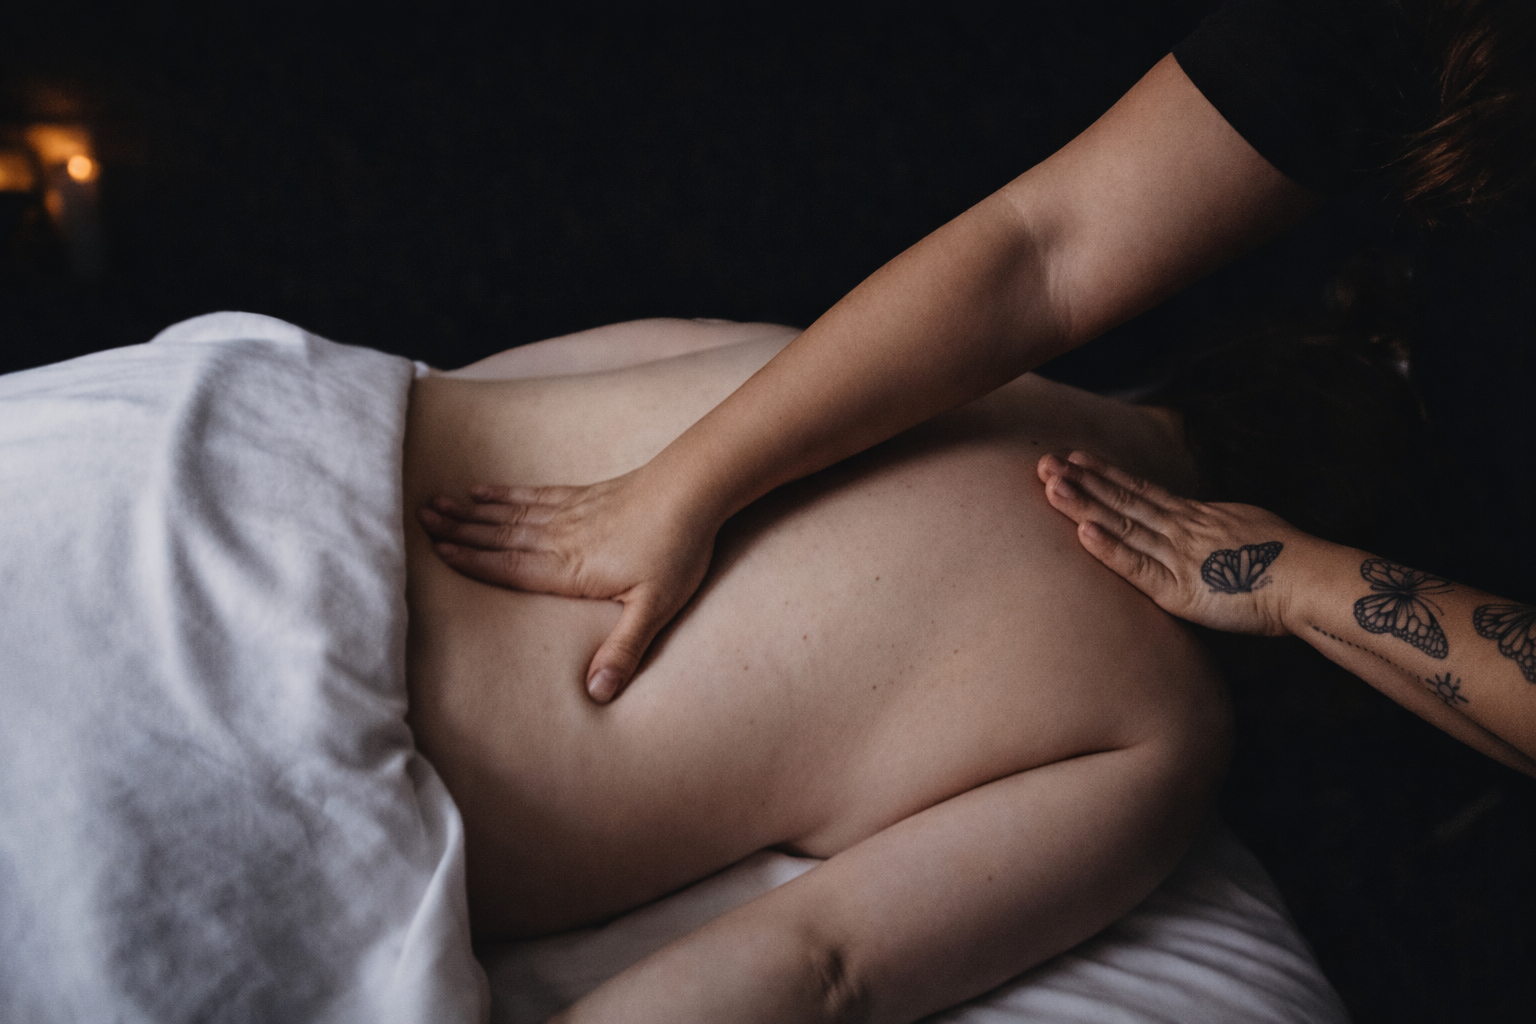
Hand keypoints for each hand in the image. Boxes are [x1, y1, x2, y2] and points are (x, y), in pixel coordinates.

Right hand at [417, 469, 717, 702]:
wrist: (695, 488)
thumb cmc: (677, 550)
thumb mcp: (655, 608)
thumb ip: (623, 650)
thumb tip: (597, 693)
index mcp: (571, 569)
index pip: (512, 568)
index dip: (474, 562)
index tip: (438, 552)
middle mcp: (563, 538)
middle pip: (502, 537)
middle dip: (460, 530)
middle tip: (419, 521)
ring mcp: (573, 513)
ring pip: (512, 514)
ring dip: (473, 511)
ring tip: (437, 503)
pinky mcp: (586, 495)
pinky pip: (536, 495)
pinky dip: (507, 494)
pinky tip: (486, 490)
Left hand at [1036, 451, 1309, 636]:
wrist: (1311, 582)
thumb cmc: (1287, 563)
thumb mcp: (1246, 531)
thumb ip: (1216, 529)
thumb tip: (1206, 526)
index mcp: (1196, 518)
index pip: (1141, 492)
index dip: (1105, 475)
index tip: (1075, 458)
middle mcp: (1182, 530)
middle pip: (1122, 500)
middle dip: (1081, 482)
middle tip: (1043, 461)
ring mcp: (1178, 556)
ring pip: (1123, 525)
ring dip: (1084, 505)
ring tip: (1051, 485)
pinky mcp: (1180, 590)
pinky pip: (1139, 567)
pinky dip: (1110, 550)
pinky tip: (1083, 532)